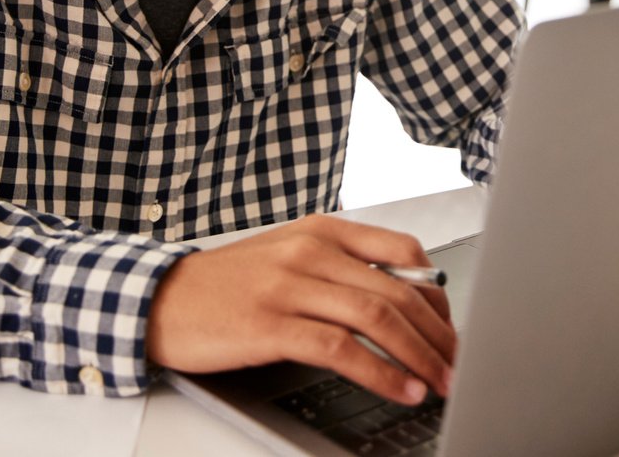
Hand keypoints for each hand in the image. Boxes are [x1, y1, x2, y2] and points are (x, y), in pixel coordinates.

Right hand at [146, 214, 453, 404]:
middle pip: (399, 290)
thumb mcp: (289, 259)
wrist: (159, 297)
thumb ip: (341, 269)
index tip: (453, 326)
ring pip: (378, 317)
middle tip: (459, 363)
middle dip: (439, 334)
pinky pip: (341, 349)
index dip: (439, 292)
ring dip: (420, 356)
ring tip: (441, 382)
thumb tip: (403, 297)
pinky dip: (380, 373)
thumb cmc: (226, 284)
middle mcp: (312, 250)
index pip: (404, 250)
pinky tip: (401, 388)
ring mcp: (291, 285)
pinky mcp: (272, 324)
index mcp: (323, 230)